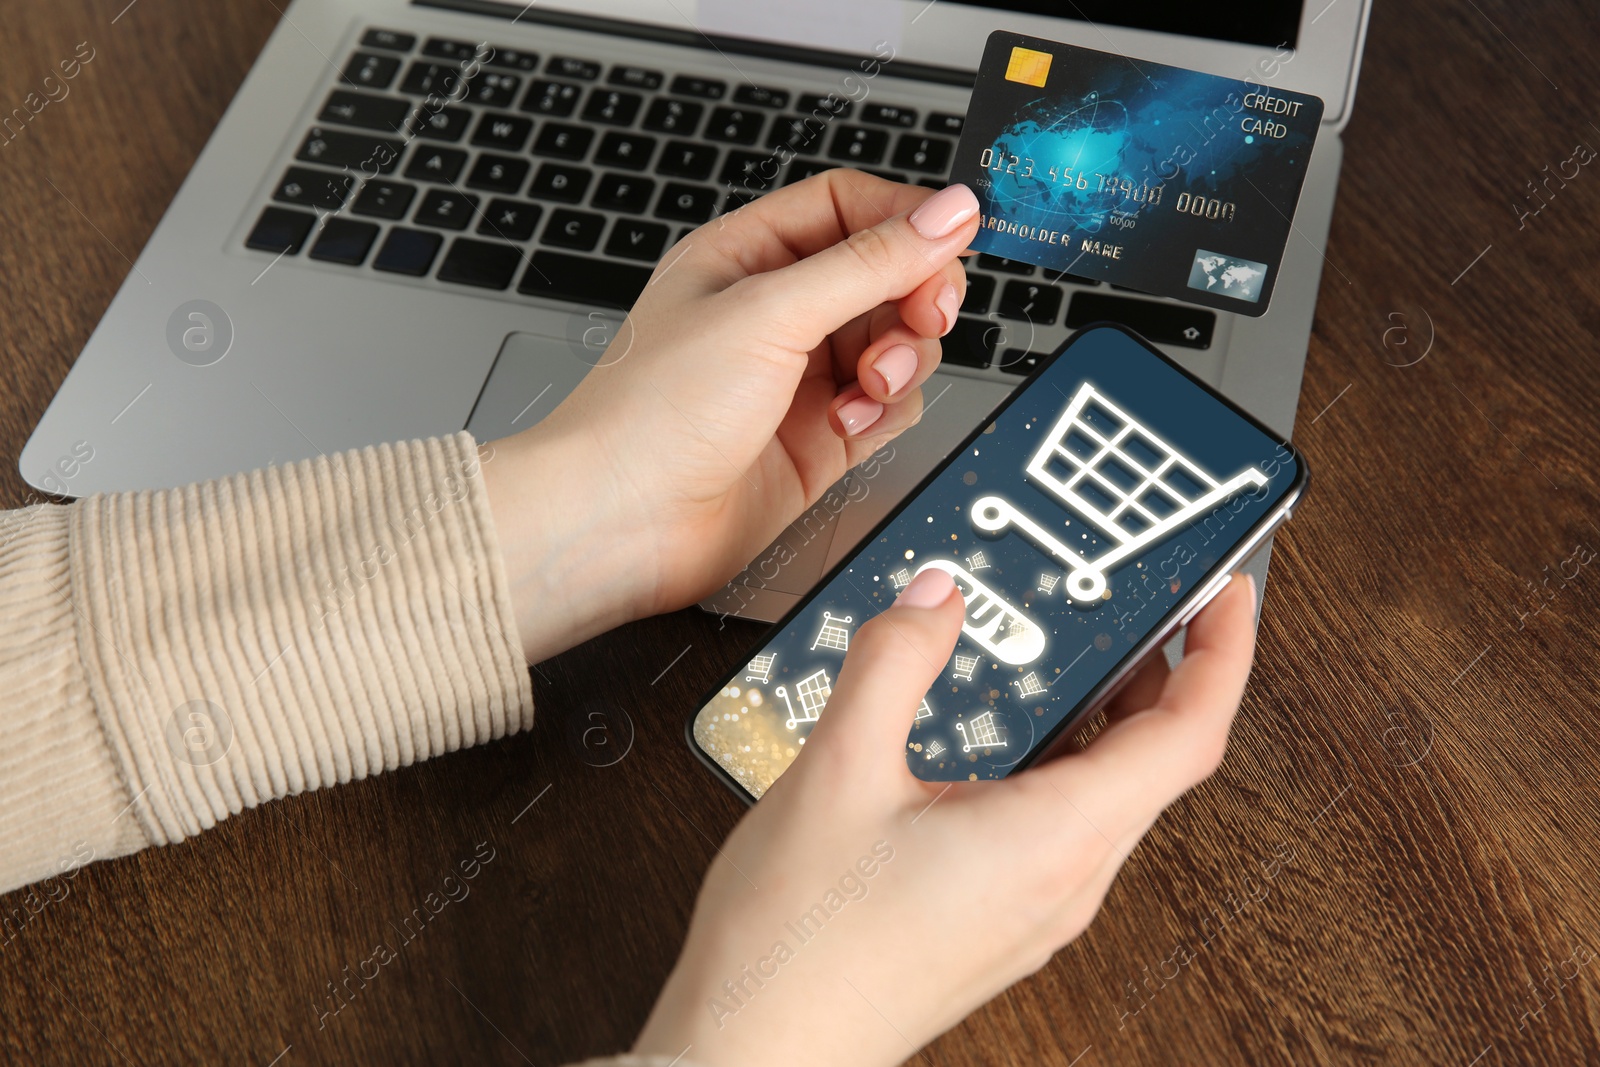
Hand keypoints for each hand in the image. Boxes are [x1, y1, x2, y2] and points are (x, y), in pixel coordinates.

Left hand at [482, 171, 979, 662]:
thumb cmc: (652, 414)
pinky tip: (846, 424)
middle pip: (886, 276)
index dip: (906, 217)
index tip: (954, 236)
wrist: (622, 524)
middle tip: (925, 315)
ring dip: (900, 360)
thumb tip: (947, 212)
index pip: (849, 208)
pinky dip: (885, 412)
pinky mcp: (820, 438)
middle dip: (915, 295)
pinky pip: (888, 406)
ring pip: (896, 343)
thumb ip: (869, 262)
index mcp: (747, 256)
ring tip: (868, 384)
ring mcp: (800, 377)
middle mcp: (776, 312)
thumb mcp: (769, 313)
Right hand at [631, 567, 1258, 1066]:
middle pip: (1155, 764)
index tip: (1225, 595)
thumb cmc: (799, 944)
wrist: (758, 1048)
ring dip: (1105, 720)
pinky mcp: (1001, 924)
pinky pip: (1062, 828)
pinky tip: (1000, 736)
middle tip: (1142, 606)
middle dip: (1162, 673)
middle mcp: (1063, 883)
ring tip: (1067, 657)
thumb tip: (936, 598)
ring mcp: (1036, 912)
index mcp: (1052, 839)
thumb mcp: (839, 769)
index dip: (1221, 653)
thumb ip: (895, 662)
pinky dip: (1058, 762)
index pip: (1188, 736)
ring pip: (1107, 798)